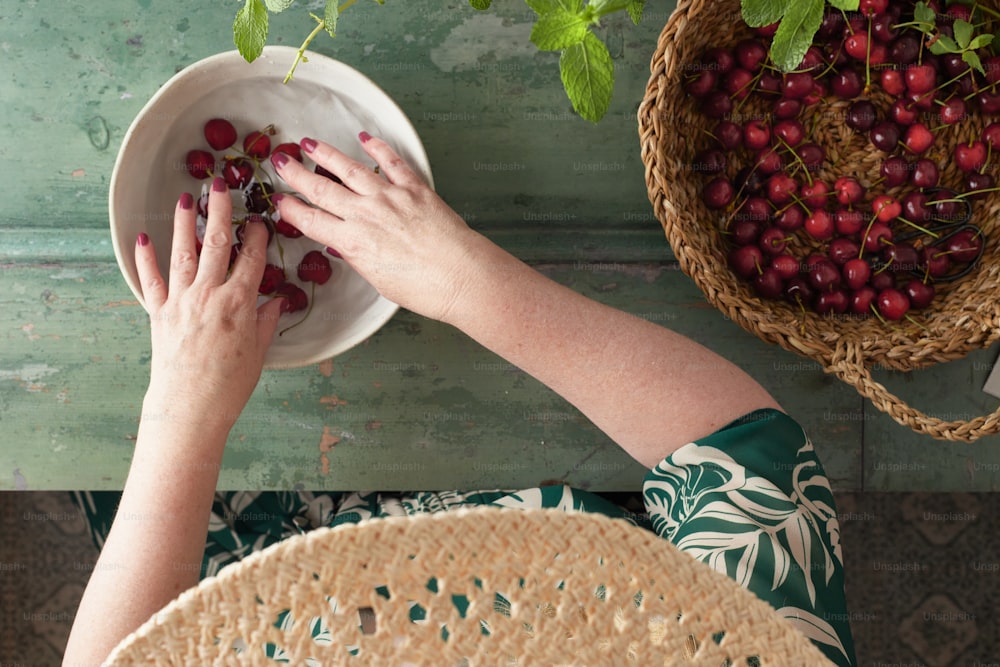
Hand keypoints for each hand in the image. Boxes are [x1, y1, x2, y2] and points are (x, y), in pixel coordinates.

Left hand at [135, 177, 283, 429]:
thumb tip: (275, 302)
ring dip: (184, 223)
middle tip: (220, 185)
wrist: (190, 408)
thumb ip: (265, 322)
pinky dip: (146, 258)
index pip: (252, 259)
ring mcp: (181, 302)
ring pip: (183, 253)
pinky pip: (151, 280)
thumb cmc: (229, 386)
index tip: (259, 220)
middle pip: (217, 244)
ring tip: (184, 198)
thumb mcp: (258, 353)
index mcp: (239, 304)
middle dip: (220, 211)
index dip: (257, 236)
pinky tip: (143, 237)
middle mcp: (209, 295)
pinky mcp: (159, 313)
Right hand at [269, 133, 486, 322]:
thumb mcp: (379, 280)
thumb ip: (358, 257)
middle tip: (281, 162)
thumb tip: (341, 244)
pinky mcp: (414, 189)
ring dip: (327, 155)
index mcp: (353, 243)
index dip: (292, 210)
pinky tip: (365, 139)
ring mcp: (390, 198)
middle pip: (322, 190)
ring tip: (310, 144)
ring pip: (349, 169)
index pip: (311, 221)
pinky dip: (377, 148)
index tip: (279, 201)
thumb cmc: (425, 288)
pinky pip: (392, 162)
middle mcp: (366, 215)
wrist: (461, 277)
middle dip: (297, 174)